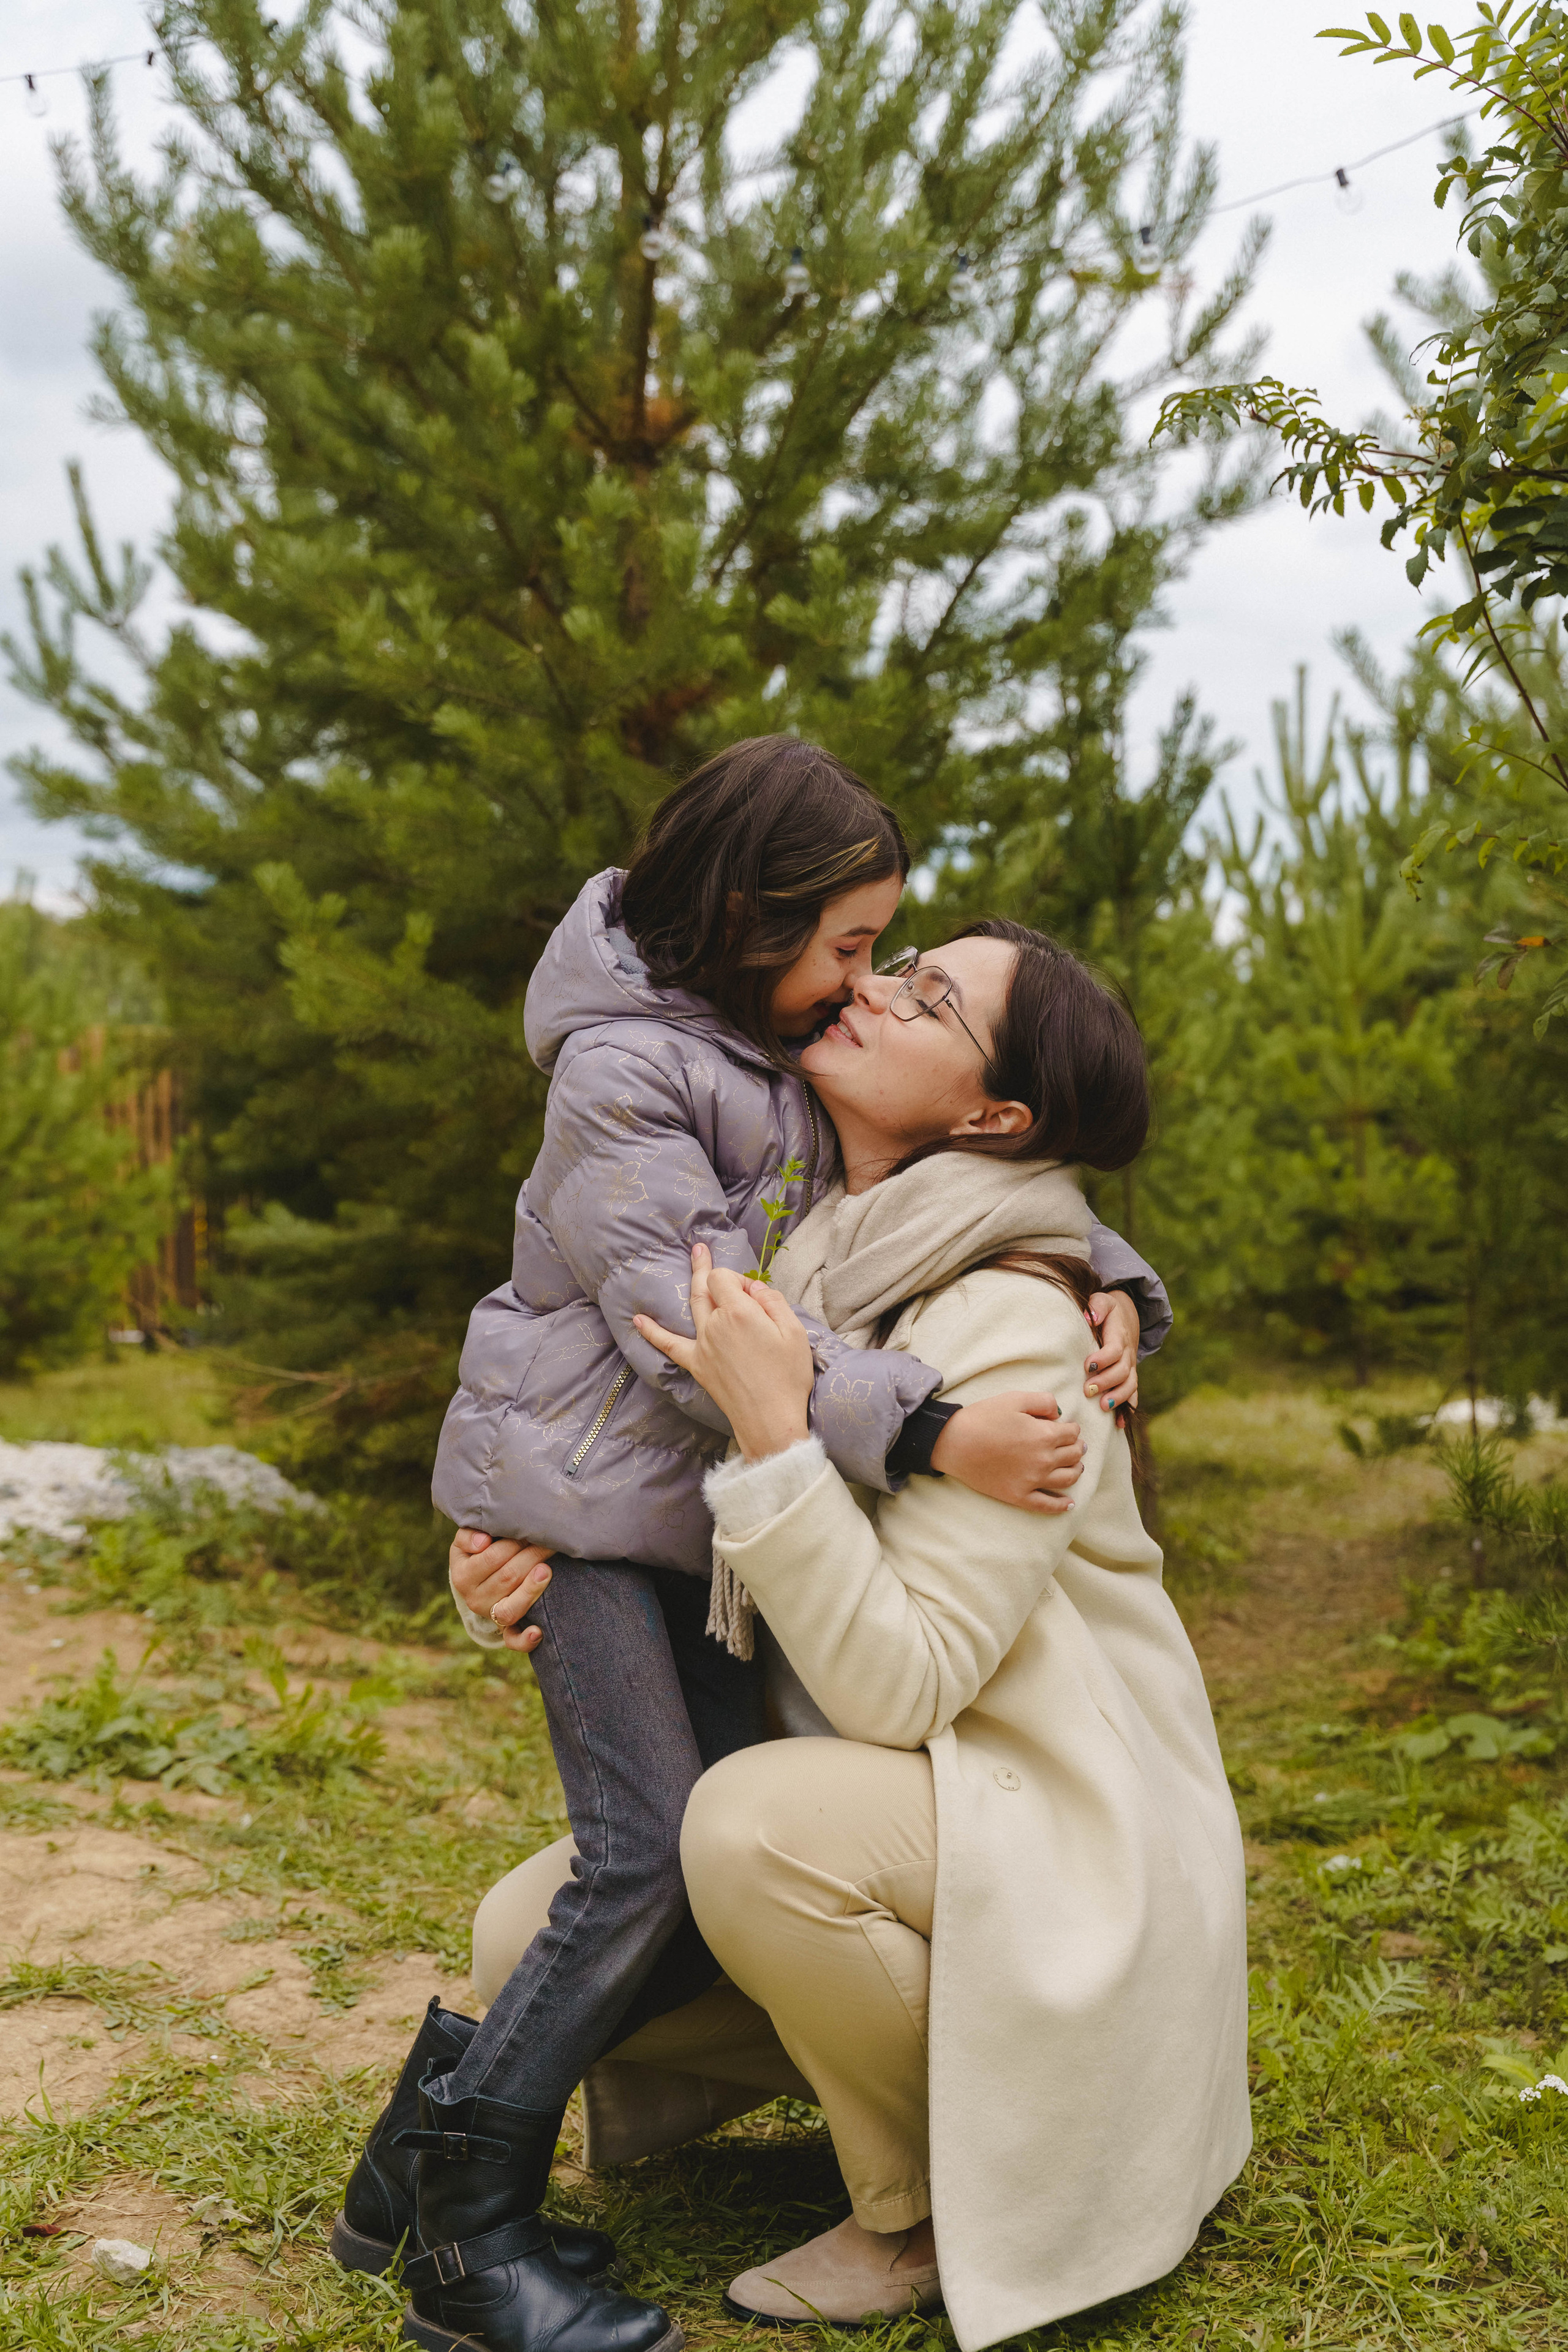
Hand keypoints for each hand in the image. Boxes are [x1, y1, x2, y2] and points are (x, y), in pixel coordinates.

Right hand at [449, 1527, 552, 1653]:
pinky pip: (514, 1640)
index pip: (492, 1558)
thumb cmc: (477, 1553)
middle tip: (550, 1541)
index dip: (514, 1542)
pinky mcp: (506, 1630)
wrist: (478, 1581)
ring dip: (532, 1589)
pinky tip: (538, 1632)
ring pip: (512, 1607)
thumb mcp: (466, 1542)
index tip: (532, 1529)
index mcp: (463, 1576)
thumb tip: (483, 1542)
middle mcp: (475, 1600)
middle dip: (531, 1556)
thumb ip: (469, 1536)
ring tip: (546, 1570)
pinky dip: (526, 1639)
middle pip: (508, 1578)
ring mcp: (491, 1617)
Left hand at [634, 1244, 814, 1460]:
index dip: (740, 1279)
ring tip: (690, 1261)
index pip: (727, 1279)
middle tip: (700, 1248)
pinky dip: (651, 1332)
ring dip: (691, 1282)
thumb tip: (754, 1288)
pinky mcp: (697, 1365)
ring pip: (693, 1306)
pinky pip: (669, 1345)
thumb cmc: (788, 1377)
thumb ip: (773, 1301)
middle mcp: (715, 1325)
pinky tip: (637, 1320)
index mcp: (740, 1313)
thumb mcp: (794, 1332)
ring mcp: (702, 1345)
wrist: (771, 1420)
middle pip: (706, 1287)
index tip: (756, 1294)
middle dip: (704, 1266)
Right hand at [929, 1390, 1084, 1514]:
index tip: (1067, 1428)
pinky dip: (1061, 1506)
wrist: (954, 1443)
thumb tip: (1059, 1415)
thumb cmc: (983, 1418)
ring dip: (1076, 1471)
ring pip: (1067, 1479)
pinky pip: (1047, 1505)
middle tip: (1076, 1445)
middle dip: (1077, 1447)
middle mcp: (1044, 1460)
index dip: (1072, 1428)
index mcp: (1045, 1435)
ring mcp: (1033, 1481)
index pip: (1072, 1433)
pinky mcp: (1019, 1496)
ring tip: (1076, 1466)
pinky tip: (1070, 1504)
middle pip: (1073, 1455)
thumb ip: (1043, 1401)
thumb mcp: (1014, 1398)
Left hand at [1085, 1291, 1139, 1417]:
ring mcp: (1130, 1367)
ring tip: (1103, 1406)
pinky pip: (1133, 1394)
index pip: (1115, 1350)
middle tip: (1088, 1390)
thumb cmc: (1108, 1310)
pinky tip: (1120, 1423)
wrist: (1126, 1318)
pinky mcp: (1129, 1377)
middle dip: (1106, 1382)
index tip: (1087, 1365)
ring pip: (1130, 1385)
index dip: (1103, 1358)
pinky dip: (1128, 1409)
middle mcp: (1128, 1354)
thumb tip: (1090, 1316)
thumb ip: (1097, 1306)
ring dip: (1118, 1397)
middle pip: (1122, 1371)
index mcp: (1120, 1336)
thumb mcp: (1103, 1301)